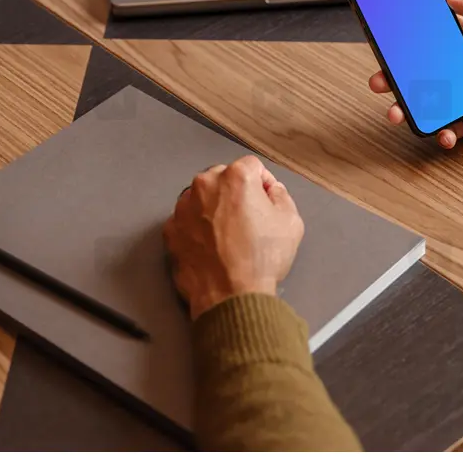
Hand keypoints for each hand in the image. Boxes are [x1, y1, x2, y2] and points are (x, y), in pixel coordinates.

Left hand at [163, 155, 304, 319]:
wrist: (231, 297)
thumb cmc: (260, 260)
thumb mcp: (291, 222)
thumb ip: (281, 196)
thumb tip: (272, 191)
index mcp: (235, 178)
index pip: (252, 166)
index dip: (264, 183)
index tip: (266, 199)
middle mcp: (204, 186)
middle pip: (223, 178)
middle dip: (236, 193)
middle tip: (248, 219)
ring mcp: (183, 208)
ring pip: (202, 198)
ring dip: (214, 209)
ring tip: (230, 236)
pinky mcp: (171, 231)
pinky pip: (187, 221)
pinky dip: (197, 228)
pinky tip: (213, 247)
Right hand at [368, 0, 462, 148]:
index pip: (430, 37)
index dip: (406, 38)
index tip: (384, 38)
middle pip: (419, 72)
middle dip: (394, 77)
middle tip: (379, 80)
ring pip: (427, 102)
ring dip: (408, 108)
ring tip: (396, 112)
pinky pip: (449, 127)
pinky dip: (441, 133)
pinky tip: (441, 134)